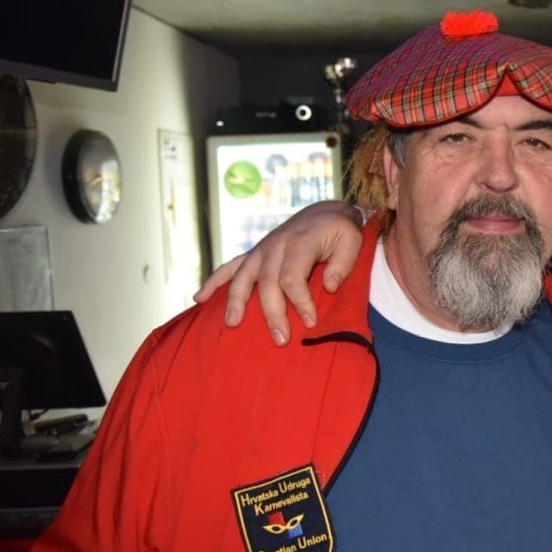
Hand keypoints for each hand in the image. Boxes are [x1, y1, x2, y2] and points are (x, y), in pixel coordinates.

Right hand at [193, 201, 366, 344]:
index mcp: (300, 241)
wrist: (326, 212)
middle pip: (267, 282)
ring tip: (232, 324)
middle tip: (281, 340)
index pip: (292, 277)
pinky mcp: (255, 254)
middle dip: (272, 313)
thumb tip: (330, 286)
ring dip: (236, 301)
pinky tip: (199, 298)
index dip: (300, 302)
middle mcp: (276, 244)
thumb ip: (343, 263)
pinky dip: (214, 281)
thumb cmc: (341, 231)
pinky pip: (230, 267)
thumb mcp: (353, 241)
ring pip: (243, 276)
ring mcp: (262, 249)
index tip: (310, 322)